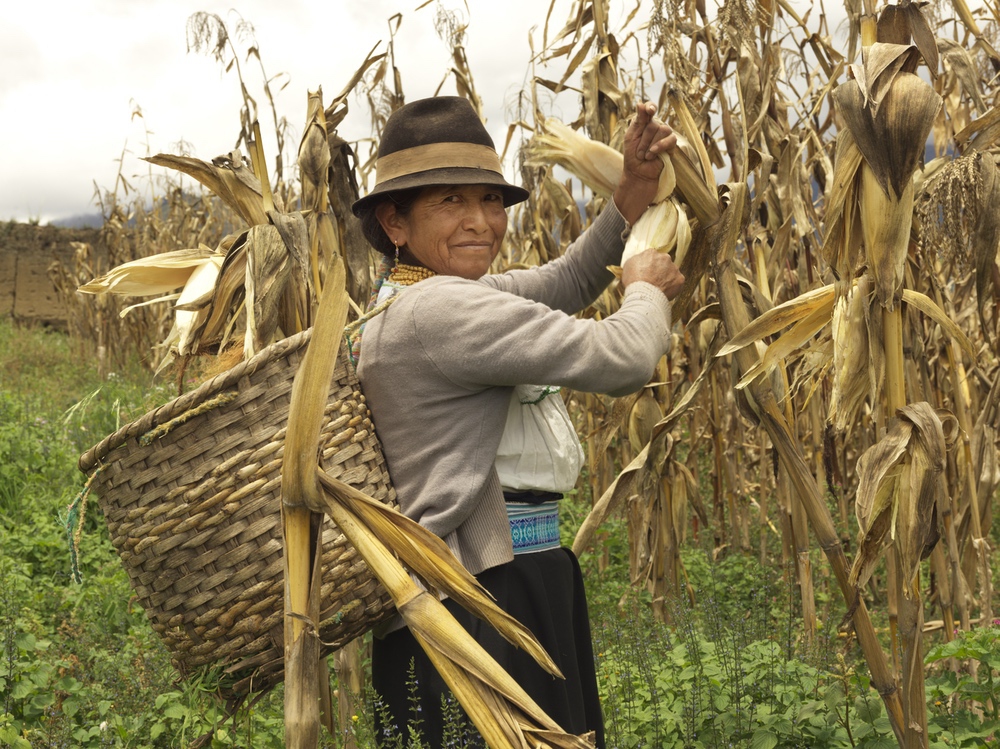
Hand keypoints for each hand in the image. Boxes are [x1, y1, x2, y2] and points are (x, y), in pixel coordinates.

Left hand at [613, 102, 676, 224]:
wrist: (638, 174)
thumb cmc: (632, 157)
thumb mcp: (631, 137)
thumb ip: (638, 121)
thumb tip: (641, 104)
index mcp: (644, 122)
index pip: (650, 108)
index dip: (651, 107)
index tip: (649, 111)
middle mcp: (655, 126)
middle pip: (654, 123)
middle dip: (643, 139)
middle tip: (639, 152)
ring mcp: (665, 135)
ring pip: (662, 129)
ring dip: (650, 144)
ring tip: (645, 155)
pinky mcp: (671, 145)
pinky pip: (670, 139)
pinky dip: (659, 146)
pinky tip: (652, 154)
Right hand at [622, 248, 684, 299]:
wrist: (644, 294)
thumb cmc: (633, 281)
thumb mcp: (628, 266)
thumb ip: (637, 260)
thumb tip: (641, 260)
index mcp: (651, 253)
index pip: (652, 257)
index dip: (649, 265)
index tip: (647, 272)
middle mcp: (665, 258)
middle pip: (664, 263)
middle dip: (660, 270)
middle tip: (653, 280)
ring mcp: (674, 268)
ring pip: (672, 272)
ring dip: (667, 278)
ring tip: (659, 288)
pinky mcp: (680, 279)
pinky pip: (677, 283)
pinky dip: (672, 287)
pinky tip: (665, 292)